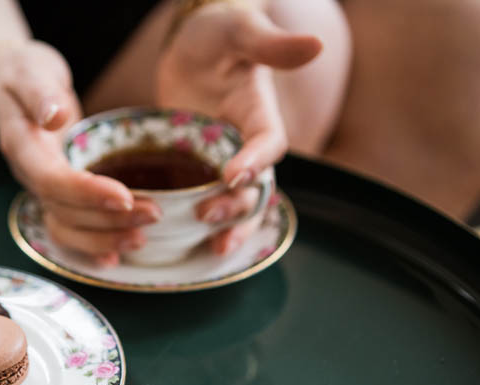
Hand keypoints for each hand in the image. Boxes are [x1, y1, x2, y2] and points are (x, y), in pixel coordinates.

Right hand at [0, 40, 159, 266]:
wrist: (8, 80)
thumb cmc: (21, 74)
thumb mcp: (29, 72)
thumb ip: (40, 94)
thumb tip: (54, 117)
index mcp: (21, 148)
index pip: (51, 180)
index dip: (86, 193)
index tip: (124, 196)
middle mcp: (29, 175)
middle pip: (64, 211)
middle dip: (108, 219)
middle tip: (153, 213)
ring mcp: (41, 188)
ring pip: (67, 228)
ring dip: (104, 238)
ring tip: (143, 236)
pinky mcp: (56, 193)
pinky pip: (69, 229)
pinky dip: (91, 247)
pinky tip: (116, 257)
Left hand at [156, 2, 320, 253]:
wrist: (191, 42)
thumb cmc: (219, 30)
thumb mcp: (240, 30)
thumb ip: (270, 45)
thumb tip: (314, 45)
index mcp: (260, 115)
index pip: (268, 144)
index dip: (255, 162)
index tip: (233, 175)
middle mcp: (244, 144)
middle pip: (255, 187)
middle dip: (237, 207)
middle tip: (209, 216)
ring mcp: (219, 158)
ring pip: (232, 203)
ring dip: (226, 226)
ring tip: (211, 247)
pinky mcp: (193, 166)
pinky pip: (197, 199)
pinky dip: (193, 222)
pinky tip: (177, 242)